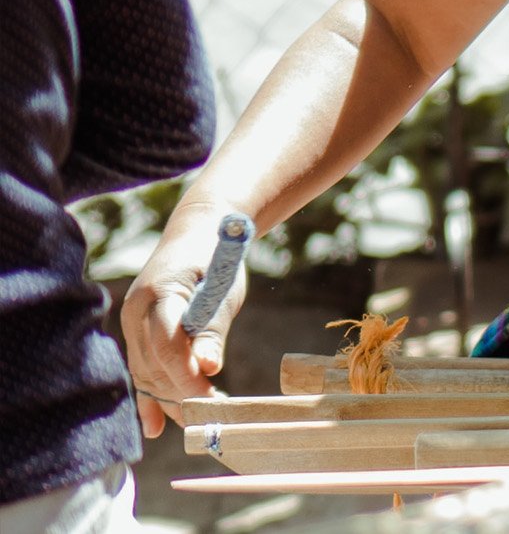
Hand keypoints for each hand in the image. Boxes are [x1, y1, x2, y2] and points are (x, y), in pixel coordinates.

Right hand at [121, 207, 248, 437]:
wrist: (196, 233)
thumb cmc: (217, 258)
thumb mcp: (223, 288)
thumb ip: (213, 328)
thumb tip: (208, 368)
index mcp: (158, 293)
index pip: (168, 344)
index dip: (186, 376)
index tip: (210, 399)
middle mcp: (136, 311)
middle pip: (154, 364)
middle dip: (181, 395)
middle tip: (212, 421)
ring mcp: (132, 324)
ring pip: (146, 373)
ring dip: (170, 401)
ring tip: (197, 425)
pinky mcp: (137, 334)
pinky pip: (141, 371)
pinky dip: (150, 398)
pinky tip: (155, 427)